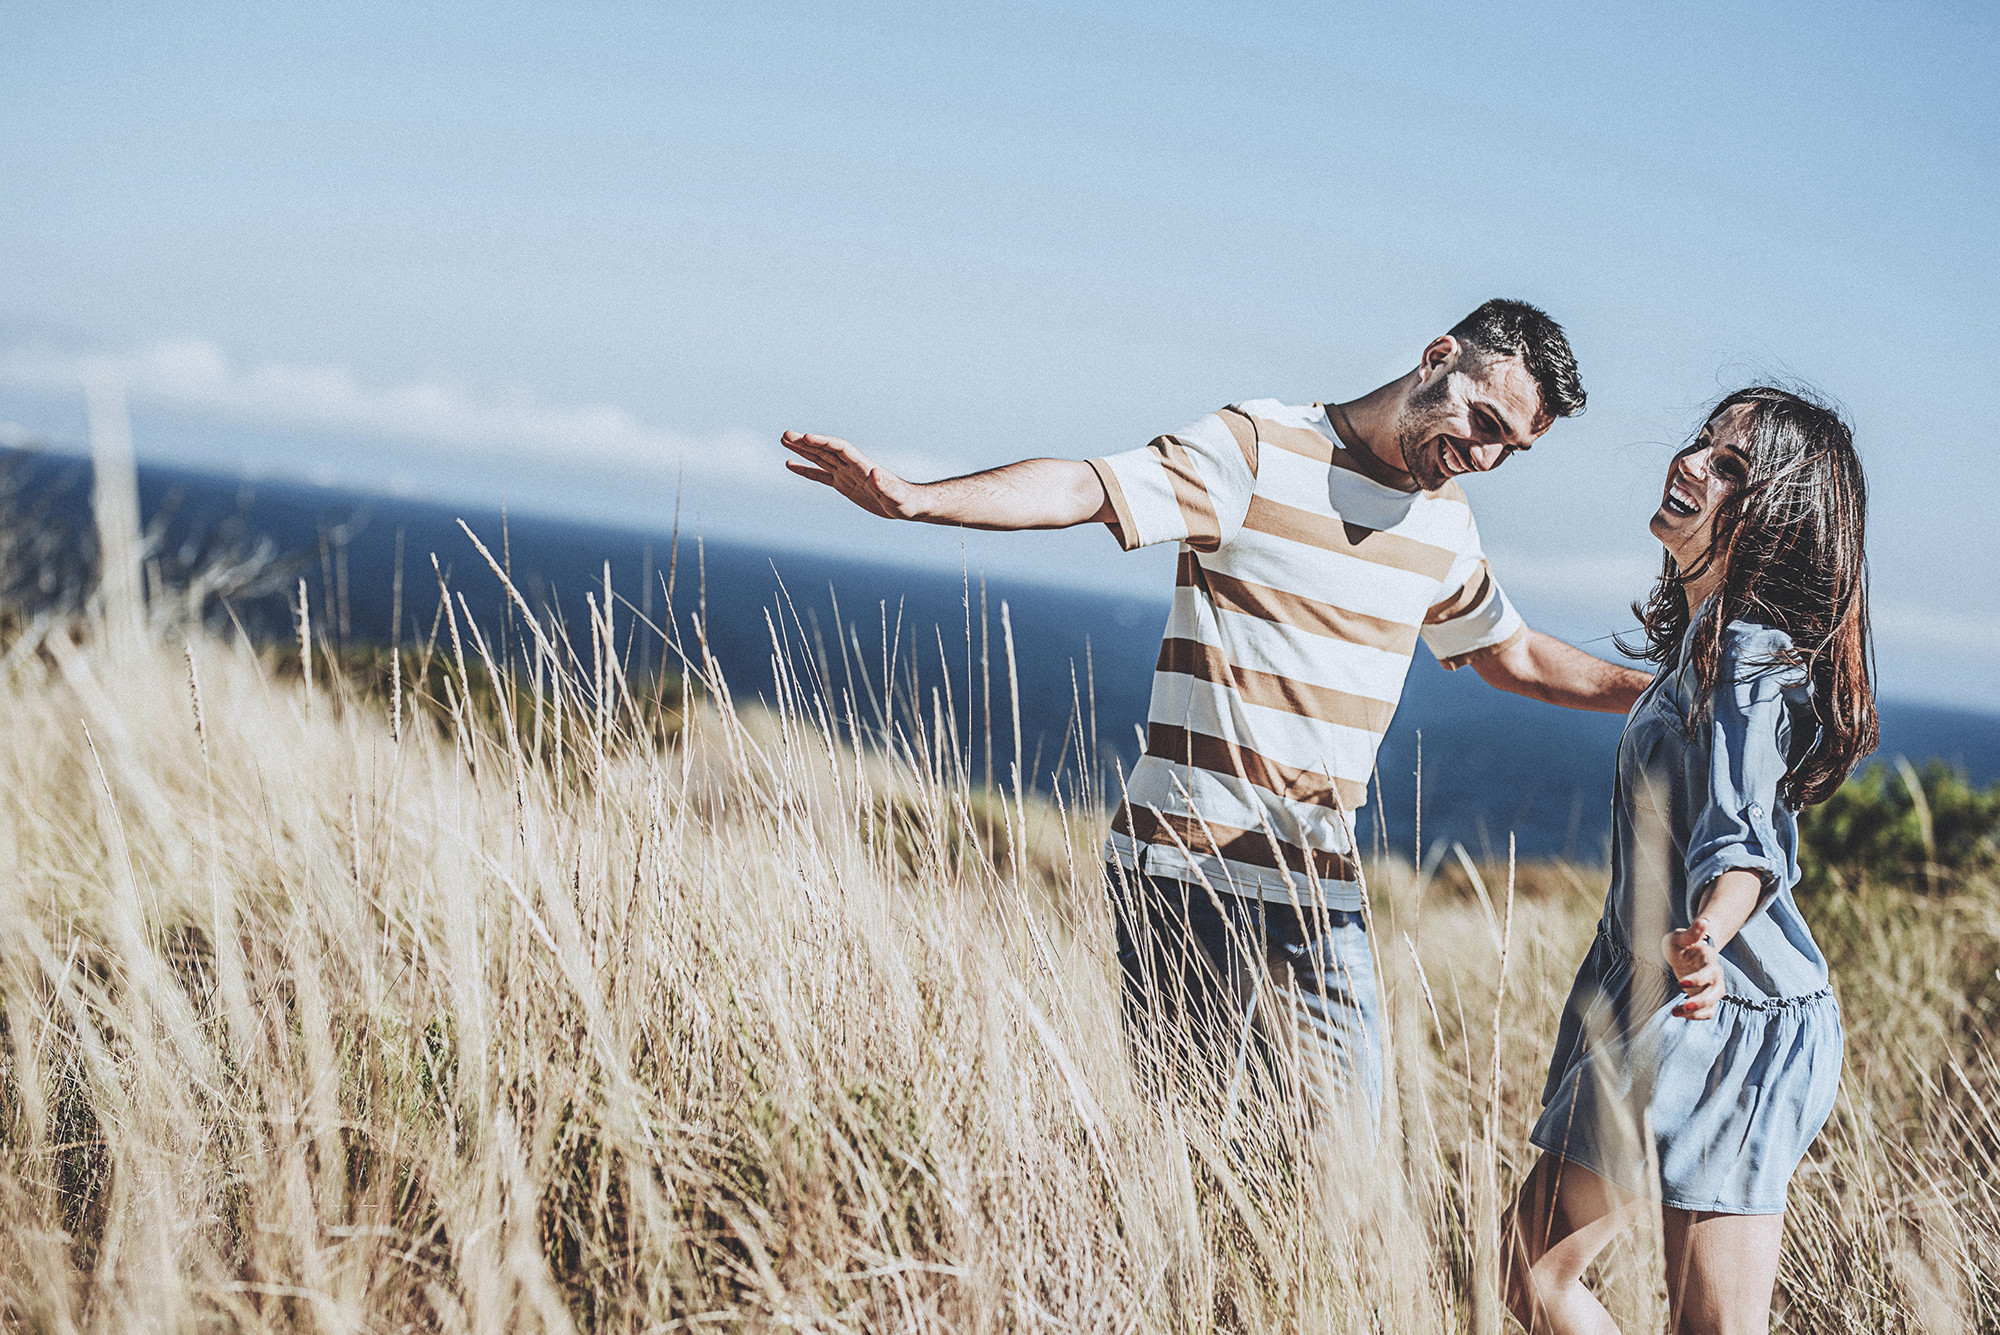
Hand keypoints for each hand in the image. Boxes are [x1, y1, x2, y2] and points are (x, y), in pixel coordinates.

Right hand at [781, 431, 927, 519]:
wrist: (908, 505)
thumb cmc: (905, 502)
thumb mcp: (896, 497)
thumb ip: (885, 485)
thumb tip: (874, 473)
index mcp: (863, 466)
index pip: (840, 448)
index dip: (823, 441)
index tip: (805, 437)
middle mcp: (853, 466)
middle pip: (826, 449)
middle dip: (807, 442)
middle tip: (786, 434)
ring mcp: (847, 474)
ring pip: (821, 458)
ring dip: (803, 450)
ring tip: (784, 440)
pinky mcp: (844, 485)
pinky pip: (821, 475)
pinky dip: (805, 469)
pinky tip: (790, 464)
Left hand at [1662, 917, 1724, 1019]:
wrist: (1685, 952)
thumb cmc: (1681, 943)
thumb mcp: (1681, 937)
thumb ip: (1692, 932)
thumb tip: (1705, 920)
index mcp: (1710, 960)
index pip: (1710, 972)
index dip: (1698, 979)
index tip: (1680, 983)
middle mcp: (1715, 975)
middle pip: (1717, 992)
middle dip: (1701, 1001)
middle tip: (1683, 1006)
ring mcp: (1710, 987)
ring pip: (1713, 1004)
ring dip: (1696, 1011)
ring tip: (1675, 1012)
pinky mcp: (1704, 997)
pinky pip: (1707, 1011)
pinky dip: (1696, 1016)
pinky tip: (1677, 1013)